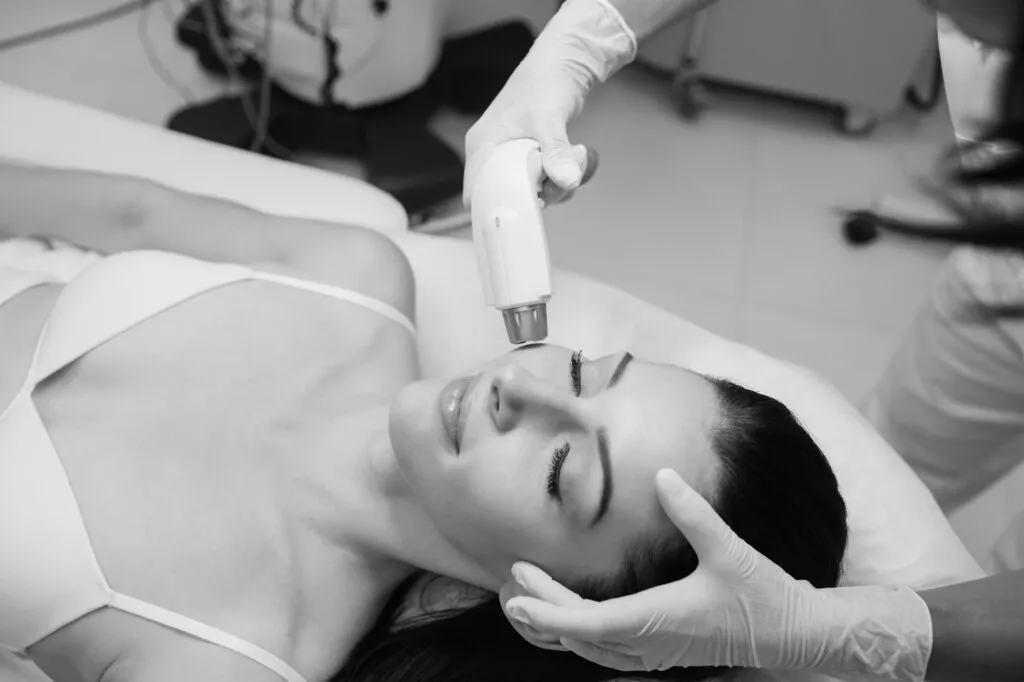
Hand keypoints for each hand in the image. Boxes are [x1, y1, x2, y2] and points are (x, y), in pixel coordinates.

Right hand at [462, 49, 598, 207]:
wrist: (563, 63)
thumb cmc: (545, 83)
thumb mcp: (549, 119)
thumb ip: (555, 152)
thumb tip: (567, 183)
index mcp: (483, 147)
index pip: (476, 194)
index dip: (500, 208)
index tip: (533, 203)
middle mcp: (493, 156)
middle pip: (510, 197)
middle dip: (544, 193)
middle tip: (565, 175)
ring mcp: (513, 159)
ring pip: (533, 192)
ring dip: (560, 184)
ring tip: (578, 154)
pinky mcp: (532, 159)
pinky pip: (545, 182)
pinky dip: (564, 177)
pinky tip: (577, 155)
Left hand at [502, 469, 933, 680]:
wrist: (795, 634)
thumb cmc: (763, 594)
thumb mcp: (729, 549)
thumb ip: (694, 512)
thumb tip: (664, 474)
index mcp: (656, 620)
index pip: (586, 622)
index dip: (547, 609)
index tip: (517, 591)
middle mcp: (648, 643)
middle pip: (579, 635)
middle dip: (541, 609)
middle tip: (513, 578)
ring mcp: (654, 653)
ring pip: (590, 650)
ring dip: (556, 627)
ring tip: (527, 601)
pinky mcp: (663, 652)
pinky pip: (607, 653)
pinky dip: (581, 637)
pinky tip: (573, 622)